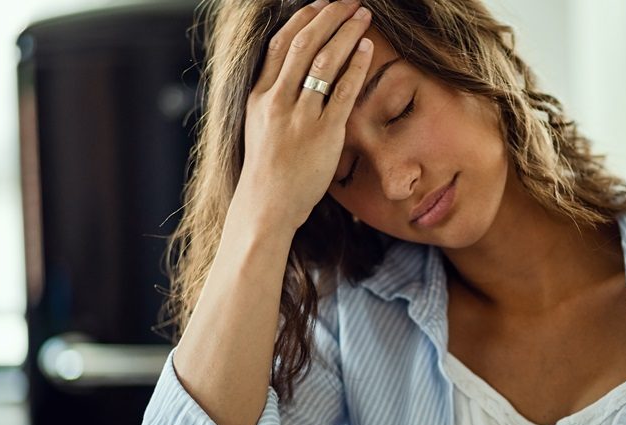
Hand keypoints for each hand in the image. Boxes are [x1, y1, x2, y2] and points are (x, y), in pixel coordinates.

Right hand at [233, 0, 373, 234]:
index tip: (321, 3)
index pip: (280, 43)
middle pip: (305, 44)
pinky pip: (343, 91)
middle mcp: (277, 100)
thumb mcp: (258, 124)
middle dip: (330, 16)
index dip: (303, 18)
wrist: (268, 204)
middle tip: (350, 1)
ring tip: (363, 15)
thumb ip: (272, 96)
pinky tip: (367, 49)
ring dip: (346, 33)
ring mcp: (300, 116)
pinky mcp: (324, 133)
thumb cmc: (268, 168)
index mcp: (259, 94)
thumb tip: (289, 72)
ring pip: (324, 61)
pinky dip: (356, 65)